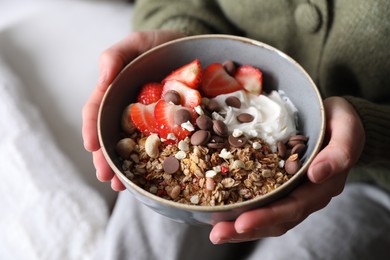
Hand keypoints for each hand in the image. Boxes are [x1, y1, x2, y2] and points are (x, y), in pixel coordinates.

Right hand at [82, 30, 183, 190]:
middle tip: (105, 177)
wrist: (192, 50)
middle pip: (112, 136)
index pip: (98, 110)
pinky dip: (158, 163)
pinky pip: (164, 146)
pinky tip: (156, 177)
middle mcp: (130, 111)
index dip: (92, 128)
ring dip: (128, 168)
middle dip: (107, 158)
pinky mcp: (173, 127)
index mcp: (116, 92)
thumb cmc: (160, 44)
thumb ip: (116, 56)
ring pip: (135, 147)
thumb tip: (102, 78)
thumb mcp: (137, 43)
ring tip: (123, 185)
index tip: (91, 145)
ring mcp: (152, 122)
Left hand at [209, 96, 365, 243]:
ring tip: (215, 230)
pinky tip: (221, 209)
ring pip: (266, 215)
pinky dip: (241, 207)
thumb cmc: (341, 123)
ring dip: (239, 225)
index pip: (293, 208)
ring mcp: (291, 191)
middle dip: (245, 228)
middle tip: (218, 234)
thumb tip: (317, 174)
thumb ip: (339, 152)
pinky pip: (260, 199)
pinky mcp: (278, 183)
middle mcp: (305, 195)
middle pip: (275, 219)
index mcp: (321, 187)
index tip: (242, 223)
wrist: (334, 119)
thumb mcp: (347, 130)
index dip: (267, 217)